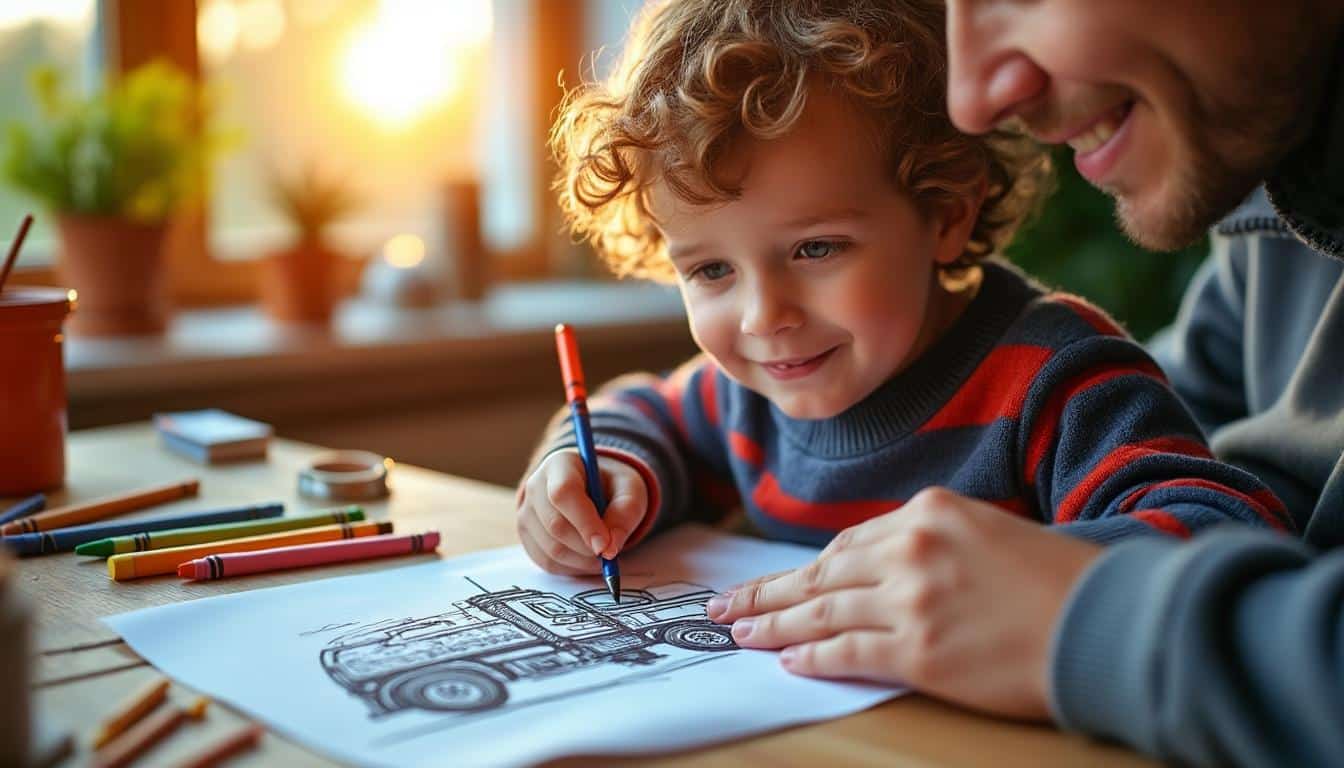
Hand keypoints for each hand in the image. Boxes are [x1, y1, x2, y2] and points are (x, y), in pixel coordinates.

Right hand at [516, 450, 648, 574]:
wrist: (592, 489)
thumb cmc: (612, 486)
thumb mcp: (629, 490)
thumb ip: (626, 513)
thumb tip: (610, 548)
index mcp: (560, 464)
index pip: (563, 493)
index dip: (584, 522)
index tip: (605, 545)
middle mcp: (535, 486)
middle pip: (555, 525)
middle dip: (586, 546)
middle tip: (609, 552)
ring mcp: (526, 513)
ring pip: (551, 549)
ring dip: (583, 560)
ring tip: (602, 552)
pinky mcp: (527, 537)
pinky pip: (547, 562)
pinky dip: (572, 568)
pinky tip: (588, 557)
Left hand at [706, 487, 1101, 718]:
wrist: (1107, 621)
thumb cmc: (1059, 581)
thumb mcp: (990, 534)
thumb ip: (932, 544)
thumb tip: (881, 573)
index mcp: (930, 512)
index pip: (850, 543)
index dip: (808, 568)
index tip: (779, 580)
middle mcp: (913, 548)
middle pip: (823, 573)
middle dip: (769, 592)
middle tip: (728, 607)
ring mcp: (912, 599)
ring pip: (823, 610)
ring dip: (775, 624)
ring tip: (741, 633)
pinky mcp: (920, 649)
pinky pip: (848, 651)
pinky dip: (813, 656)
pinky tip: (788, 661)